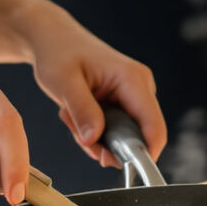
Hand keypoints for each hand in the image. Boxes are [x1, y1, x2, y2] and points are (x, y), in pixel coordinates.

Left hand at [11, 0, 165, 169]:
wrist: (53, 39)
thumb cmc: (58, 52)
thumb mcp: (63, 81)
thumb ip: (82, 110)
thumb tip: (95, 140)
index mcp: (133, 79)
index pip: (153, 127)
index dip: (144, 154)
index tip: (117, 167)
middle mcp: (140, 88)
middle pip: (137, 138)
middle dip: (105, 144)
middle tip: (75, 129)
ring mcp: (134, 97)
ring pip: (123, 138)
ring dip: (94, 137)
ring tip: (70, 115)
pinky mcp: (124, 104)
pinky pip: (114, 132)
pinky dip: (92, 131)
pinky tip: (75, 114)